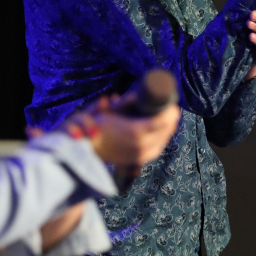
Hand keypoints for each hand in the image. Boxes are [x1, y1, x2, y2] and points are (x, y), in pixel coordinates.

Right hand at [65, 95, 179, 167]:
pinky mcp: (137, 160)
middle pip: (165, 132)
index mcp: (135, 131)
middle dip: (171, 120)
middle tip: (172, 109)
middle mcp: (141, 145)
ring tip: (170, 120)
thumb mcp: (107, 111)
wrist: (83, 150)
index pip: (161, 122)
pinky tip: (163, 133)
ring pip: (162, 142)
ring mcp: (140, 155)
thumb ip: (122, 104)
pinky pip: (156, 149)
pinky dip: (162, 140)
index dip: (169, 113)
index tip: (172, 104)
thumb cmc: (92, 127)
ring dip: (168, 130)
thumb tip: (136, 96)